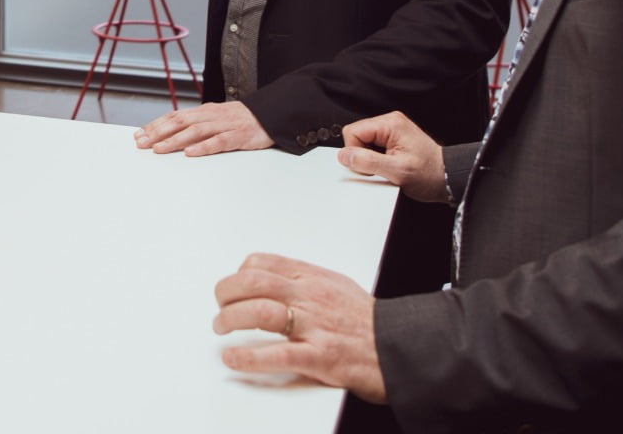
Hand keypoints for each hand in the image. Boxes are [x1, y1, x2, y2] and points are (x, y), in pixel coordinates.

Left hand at [133, 101, 273, 155]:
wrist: (271, 115)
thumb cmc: (240, 120)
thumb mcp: (215, 118)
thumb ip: (196, 125)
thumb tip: (170, 134)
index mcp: (204, 111)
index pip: (174, 116)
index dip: (155, 125)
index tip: (138, 135)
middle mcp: (211, 116)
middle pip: (180, 122)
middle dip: (158, 132)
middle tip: (142, 143)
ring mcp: (225, 125)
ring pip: (196, 131)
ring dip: (175, 140)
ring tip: (159, 149)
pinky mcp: (239, 136)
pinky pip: (219, 141)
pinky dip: (203, 147)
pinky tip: (190, 153)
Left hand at [213, 253, 385, 402]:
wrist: (403, 349)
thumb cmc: (369, 322)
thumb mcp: (337, 287)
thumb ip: (305, 282)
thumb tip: (274, 281)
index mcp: (314, 278)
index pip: (263, 263)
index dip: (238, 273)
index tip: (232, 286)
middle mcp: (311, 296)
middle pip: (253, 282)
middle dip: (226, 293)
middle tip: (219, 308)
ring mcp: (315, 326)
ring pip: (260, 311)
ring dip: (230, 319)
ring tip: (221, 329)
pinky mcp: (320, 356)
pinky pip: (277, 353)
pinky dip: (249, 356)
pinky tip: (233, 358)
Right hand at [337, 112, 446, 202]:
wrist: (448, 179)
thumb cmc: (430, 174)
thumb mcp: (398, 172)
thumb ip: (368, 162)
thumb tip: (345, 155)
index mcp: (390, 124)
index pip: (353, 131)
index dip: (356, 153)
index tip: (370, 166)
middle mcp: (390, 122)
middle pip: (356, 136)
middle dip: (363, 156)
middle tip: (382, 168)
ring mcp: (392, 130)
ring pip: (363, 142)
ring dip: (370, 159)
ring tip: (388, 168)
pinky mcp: (393, 139)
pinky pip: (372, 147)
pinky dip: (376, 159)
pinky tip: (390, 166)